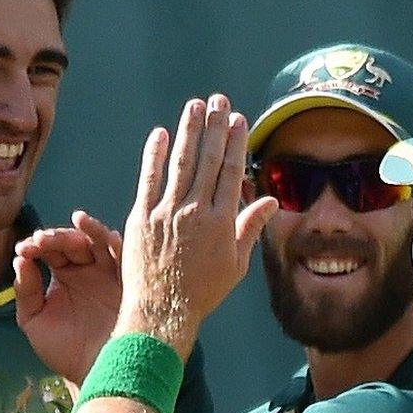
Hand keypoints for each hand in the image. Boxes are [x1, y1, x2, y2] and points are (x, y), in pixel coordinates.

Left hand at [14, 211, 123, 384]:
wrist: (96, 375)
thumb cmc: (65, 351)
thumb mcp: (35, 322)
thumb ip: (26, 292)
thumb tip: (20, 260)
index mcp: (64, 275)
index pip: (49, 250)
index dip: (36, 245)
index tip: (23, 250)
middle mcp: (87, 269)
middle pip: (72, 241)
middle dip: (56, 238)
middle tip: (41, 241)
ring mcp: (108, 273)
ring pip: (97, 242)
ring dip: (84, 231)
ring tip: (74, 222)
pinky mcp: (127, 281)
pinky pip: (121, 254)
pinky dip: (109, 240)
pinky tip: (98, 232)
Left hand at [118, 95, 277, 355]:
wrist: (162, 312)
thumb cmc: (201, 292)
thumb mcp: (235, 264)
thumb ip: (249, 227)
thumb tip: (270, 200)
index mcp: (221, 221)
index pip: (231, 171)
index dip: (235, 142)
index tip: (237, 119)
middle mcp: (195, 211)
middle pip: (208, 159)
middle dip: (215, 125)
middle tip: (218, 100)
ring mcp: (167, 213)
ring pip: (181, 162)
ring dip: (188, 130)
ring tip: (194, 106)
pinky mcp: (142, 218)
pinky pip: (149, 180)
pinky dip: (154, 155)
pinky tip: (160, 134)